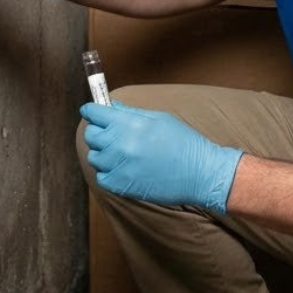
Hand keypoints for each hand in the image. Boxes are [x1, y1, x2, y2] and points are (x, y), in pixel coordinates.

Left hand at [80, 102, 242, 213]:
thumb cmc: (184, 143)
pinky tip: (125, 168)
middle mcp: (120, 145)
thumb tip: (110, 106)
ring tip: (123, 153)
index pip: (94, 113)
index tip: (93, 112)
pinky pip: (102, 176)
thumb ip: (130, 112)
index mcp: (129, 124)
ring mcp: (119, 167)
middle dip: (99, 131)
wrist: (201, 174)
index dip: (93, 111)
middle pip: (91, 135)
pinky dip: (109, 172)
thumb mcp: (160, 118)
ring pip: (95, 157)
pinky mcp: (121, 186)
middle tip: (112, 132)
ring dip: (104, 153)